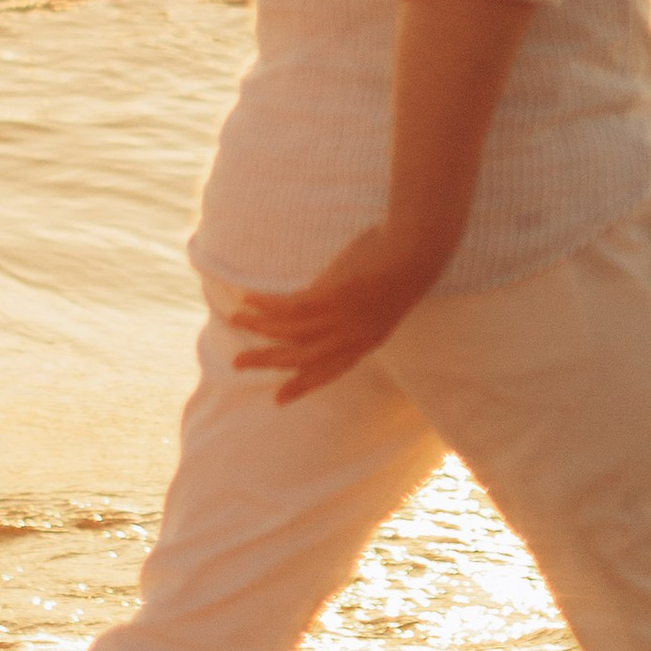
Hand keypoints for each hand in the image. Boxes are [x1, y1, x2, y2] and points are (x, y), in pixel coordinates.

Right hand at [229, 224, 434, 402]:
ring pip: (286, 332)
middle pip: (299, 358)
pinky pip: (286, 306)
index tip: (279, 398)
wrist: (415, 251)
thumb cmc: (403, 267)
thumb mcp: (380, 299)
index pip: (328, 372)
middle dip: (267, 361)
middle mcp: (349, 339)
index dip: (302, 385)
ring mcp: (338, 320)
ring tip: (235, 319)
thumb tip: (327, 298)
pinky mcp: (327, 299)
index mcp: (366, 343)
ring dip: (257, 327)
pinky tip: (248, 298)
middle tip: (238, 363)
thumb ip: (354, 309)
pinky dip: (264, 303)